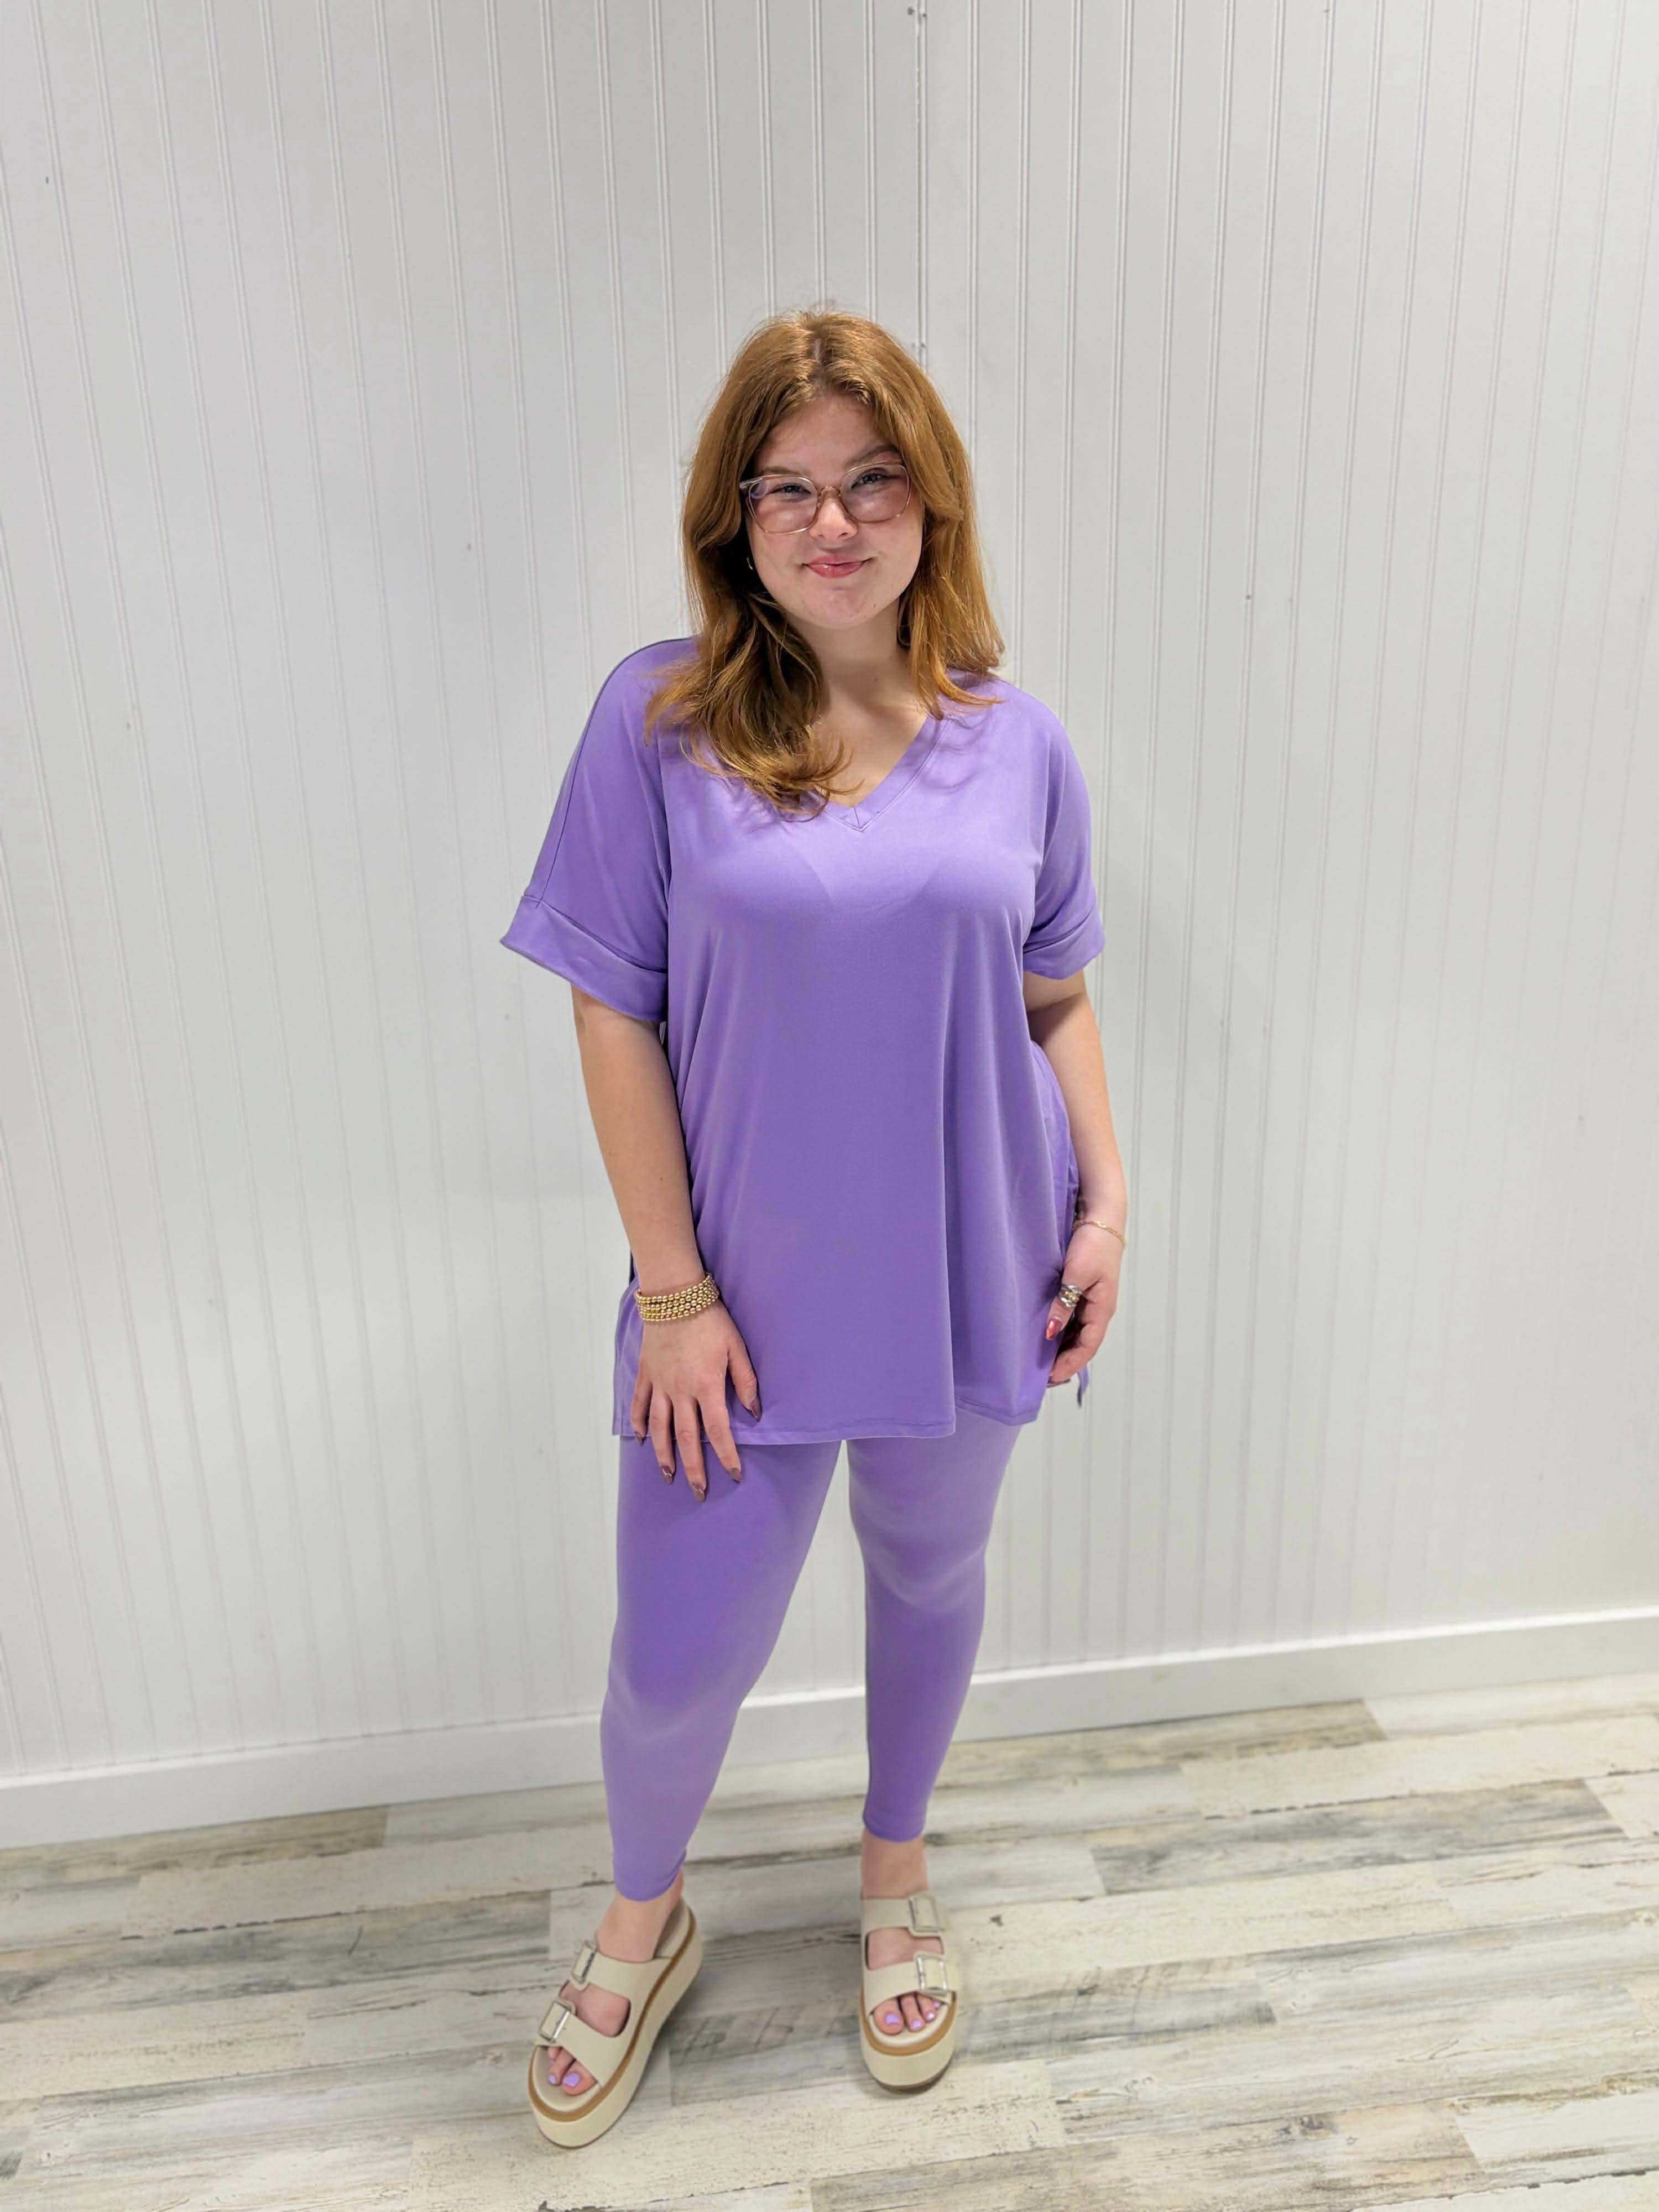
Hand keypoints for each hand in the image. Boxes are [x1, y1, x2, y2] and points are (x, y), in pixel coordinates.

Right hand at [630, 1301, 760, 1499]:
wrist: (675, 1295)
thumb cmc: (711, 1319)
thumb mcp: (736, 1347)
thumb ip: (745, 1381)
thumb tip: (754, 1413)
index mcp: (706, 1385)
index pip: (718, 1430)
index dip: (727, 1455)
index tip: (734, 1475)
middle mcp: (680, 1391)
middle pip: (686, 1438)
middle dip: (694, 1468)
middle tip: (699, 1492)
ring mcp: (660, 1384)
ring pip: (659, 1428)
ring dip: (664, 1455)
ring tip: (668, 1476)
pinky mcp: (646, 1374)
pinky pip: (639, 1405)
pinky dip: (638, 1425)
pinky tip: (641, 1441)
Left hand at [1043, 1221, 1121, 1389]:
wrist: (1101, 1216)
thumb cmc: (1092, 1244)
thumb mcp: (1076, 1274)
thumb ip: (1064, 1304)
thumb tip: (1050, 1333)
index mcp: (1102, 1309)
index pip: (1087, 1348)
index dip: (1069, 1365)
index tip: (1050, 1379)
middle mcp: (1098, 1310)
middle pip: (1081, 1345)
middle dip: (1063, 1363)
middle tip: (1039, 1378)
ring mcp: (1091, 1302)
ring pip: (1075, 1334)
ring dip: (1059, 1349)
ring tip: (1037, 1362)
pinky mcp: (1082, 1292)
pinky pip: (1071, 1319)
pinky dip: (1058, 1331)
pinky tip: (1042, 1336)